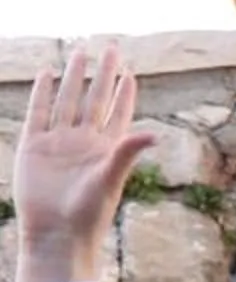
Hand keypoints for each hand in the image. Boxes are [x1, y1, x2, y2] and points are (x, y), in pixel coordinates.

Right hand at [14, 47, 153, 281]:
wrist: (56, 235)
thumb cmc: (88, 215)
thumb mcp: (110, 180)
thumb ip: (127, 152)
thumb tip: (154, 132)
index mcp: (106, 149)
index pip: (118, 113)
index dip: (124, 93)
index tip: (130, 72)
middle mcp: (83, 142)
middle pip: (94, 99)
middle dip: (102, 74)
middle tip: (111, 47)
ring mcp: (58, 142)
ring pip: (67, 101)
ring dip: (74, 77)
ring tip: (80, 52)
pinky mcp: (34, 146)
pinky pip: (39, 113)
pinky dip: (42, 93)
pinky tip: (48, 73)